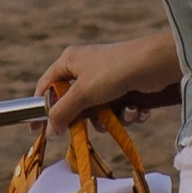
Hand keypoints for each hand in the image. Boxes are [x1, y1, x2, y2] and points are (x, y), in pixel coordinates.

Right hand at [37, 27, 180, 148]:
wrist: (154, 64)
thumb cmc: (112, 73)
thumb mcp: (82, 94)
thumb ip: (62, 113)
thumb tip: (48, 131)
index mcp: (70, 61)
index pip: (47, 85)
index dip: (41, 107)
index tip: (36, 129)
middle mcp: (86, 67)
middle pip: (75, 103)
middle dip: (87, 117)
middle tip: (94, 123)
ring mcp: (106, 78)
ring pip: (98, 110)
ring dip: (111, 118)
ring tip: (123, 112)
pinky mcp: (125, 87)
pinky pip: (117, 108)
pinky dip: (126, 113)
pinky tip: (137, 109)